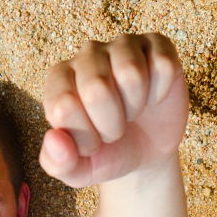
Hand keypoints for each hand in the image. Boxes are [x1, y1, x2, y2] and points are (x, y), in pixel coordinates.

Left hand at [39, 32, 188, 186]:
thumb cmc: (106, 155)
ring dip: (135, 107)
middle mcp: (87, 54)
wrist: (145, 152)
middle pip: (97, 88)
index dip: (85, 137)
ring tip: (131, 112)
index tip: (92, 144)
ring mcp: (122, 45)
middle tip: (114, 130)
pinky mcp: (156, 44)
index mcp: (59, 79)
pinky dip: (159, 94)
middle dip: (111, 125)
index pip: (64, 107)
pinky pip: (162, 66)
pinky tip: (152, 98)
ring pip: (131, 73)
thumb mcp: (79, 171)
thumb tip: (54, 138)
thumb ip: (58, 163)